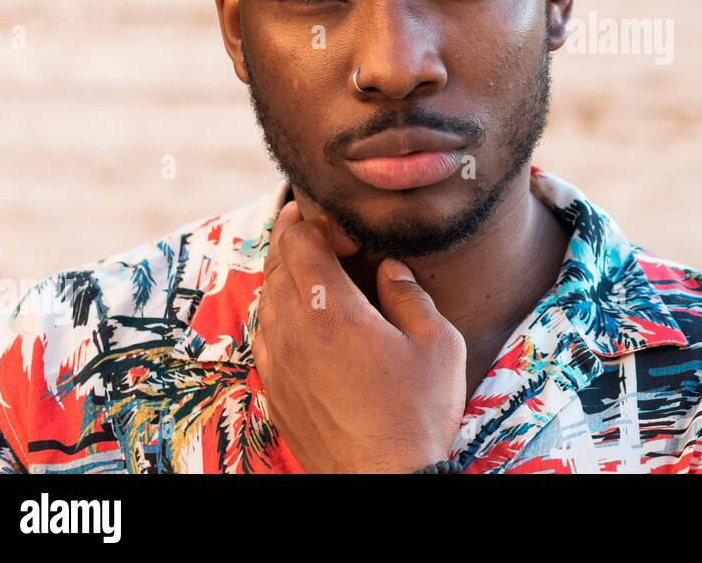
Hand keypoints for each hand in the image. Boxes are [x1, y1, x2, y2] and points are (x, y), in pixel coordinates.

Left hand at [252, 200, 467, 472]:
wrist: (386, 481)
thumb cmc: (416, 414)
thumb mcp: (437, 343)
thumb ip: (410, 295)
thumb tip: (391, 269)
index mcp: (329, 310)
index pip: (299, 240)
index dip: (319, 222)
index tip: (349, 232)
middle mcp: (292, 331)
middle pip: (276, 262)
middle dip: (297, 238)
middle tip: (326, 234)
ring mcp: (277, 363)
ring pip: (266, 298)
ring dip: (287, 275)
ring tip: (317, 273)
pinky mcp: (275, 391)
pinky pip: (264, 335)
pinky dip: (280, 313)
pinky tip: (306, 321)